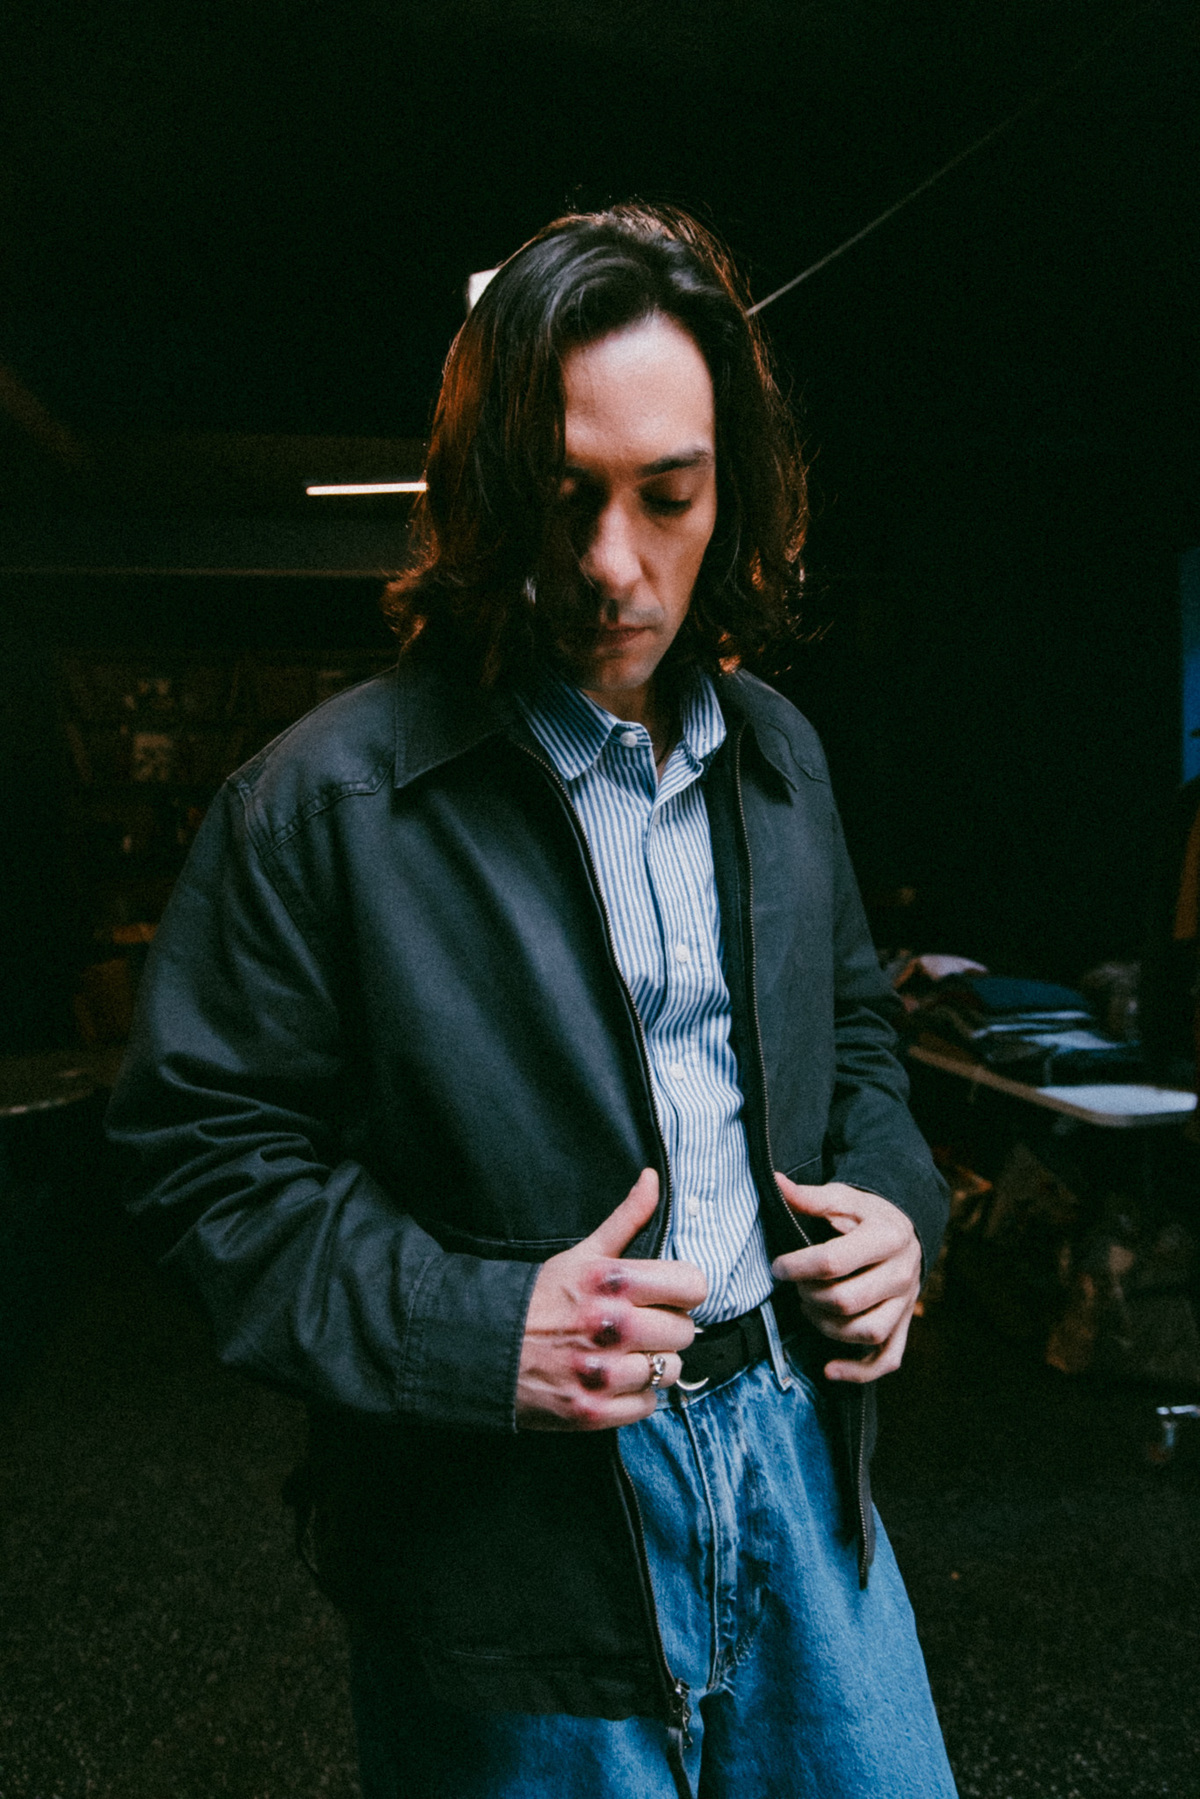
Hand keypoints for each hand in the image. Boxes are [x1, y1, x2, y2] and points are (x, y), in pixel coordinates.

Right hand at [517, 1170, 707, 1430]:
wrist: (486, 1350)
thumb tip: (652, 1179)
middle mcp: (612, 1327)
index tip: (667, 1295)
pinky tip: (613, 1379)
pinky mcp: (594, 1412)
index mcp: (613, 1281)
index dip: (682, 1290)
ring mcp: (603, 1373)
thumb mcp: (581, 1254)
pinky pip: (648, 1405)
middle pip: (685, 1331)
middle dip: (666, 1328)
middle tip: (640, 1326)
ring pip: (670, 1370)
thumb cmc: (539, 1299)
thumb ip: (626, 1219)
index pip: (692, 1286)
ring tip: (625, 1354)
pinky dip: (635, 1395)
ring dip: (652, 1364)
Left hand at [771, 1174, 921, 1383]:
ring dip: (826, 1327)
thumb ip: (809, 1197)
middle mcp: (902, 1273)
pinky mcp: (904, 1325)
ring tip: (809, 1307)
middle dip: (810, 1296)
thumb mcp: (843, 1198)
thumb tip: (775, 1182)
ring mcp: (906, 1303)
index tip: (777, 1266)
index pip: (834, 1262)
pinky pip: (887, 1359)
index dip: (797, 1267)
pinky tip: (829, 1369)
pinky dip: (858, 1371)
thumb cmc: (866, 1215)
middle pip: (847, 1301)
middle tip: (796, 1285)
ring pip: (865, 1332)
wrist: (905, 1230)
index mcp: (887, 1237)